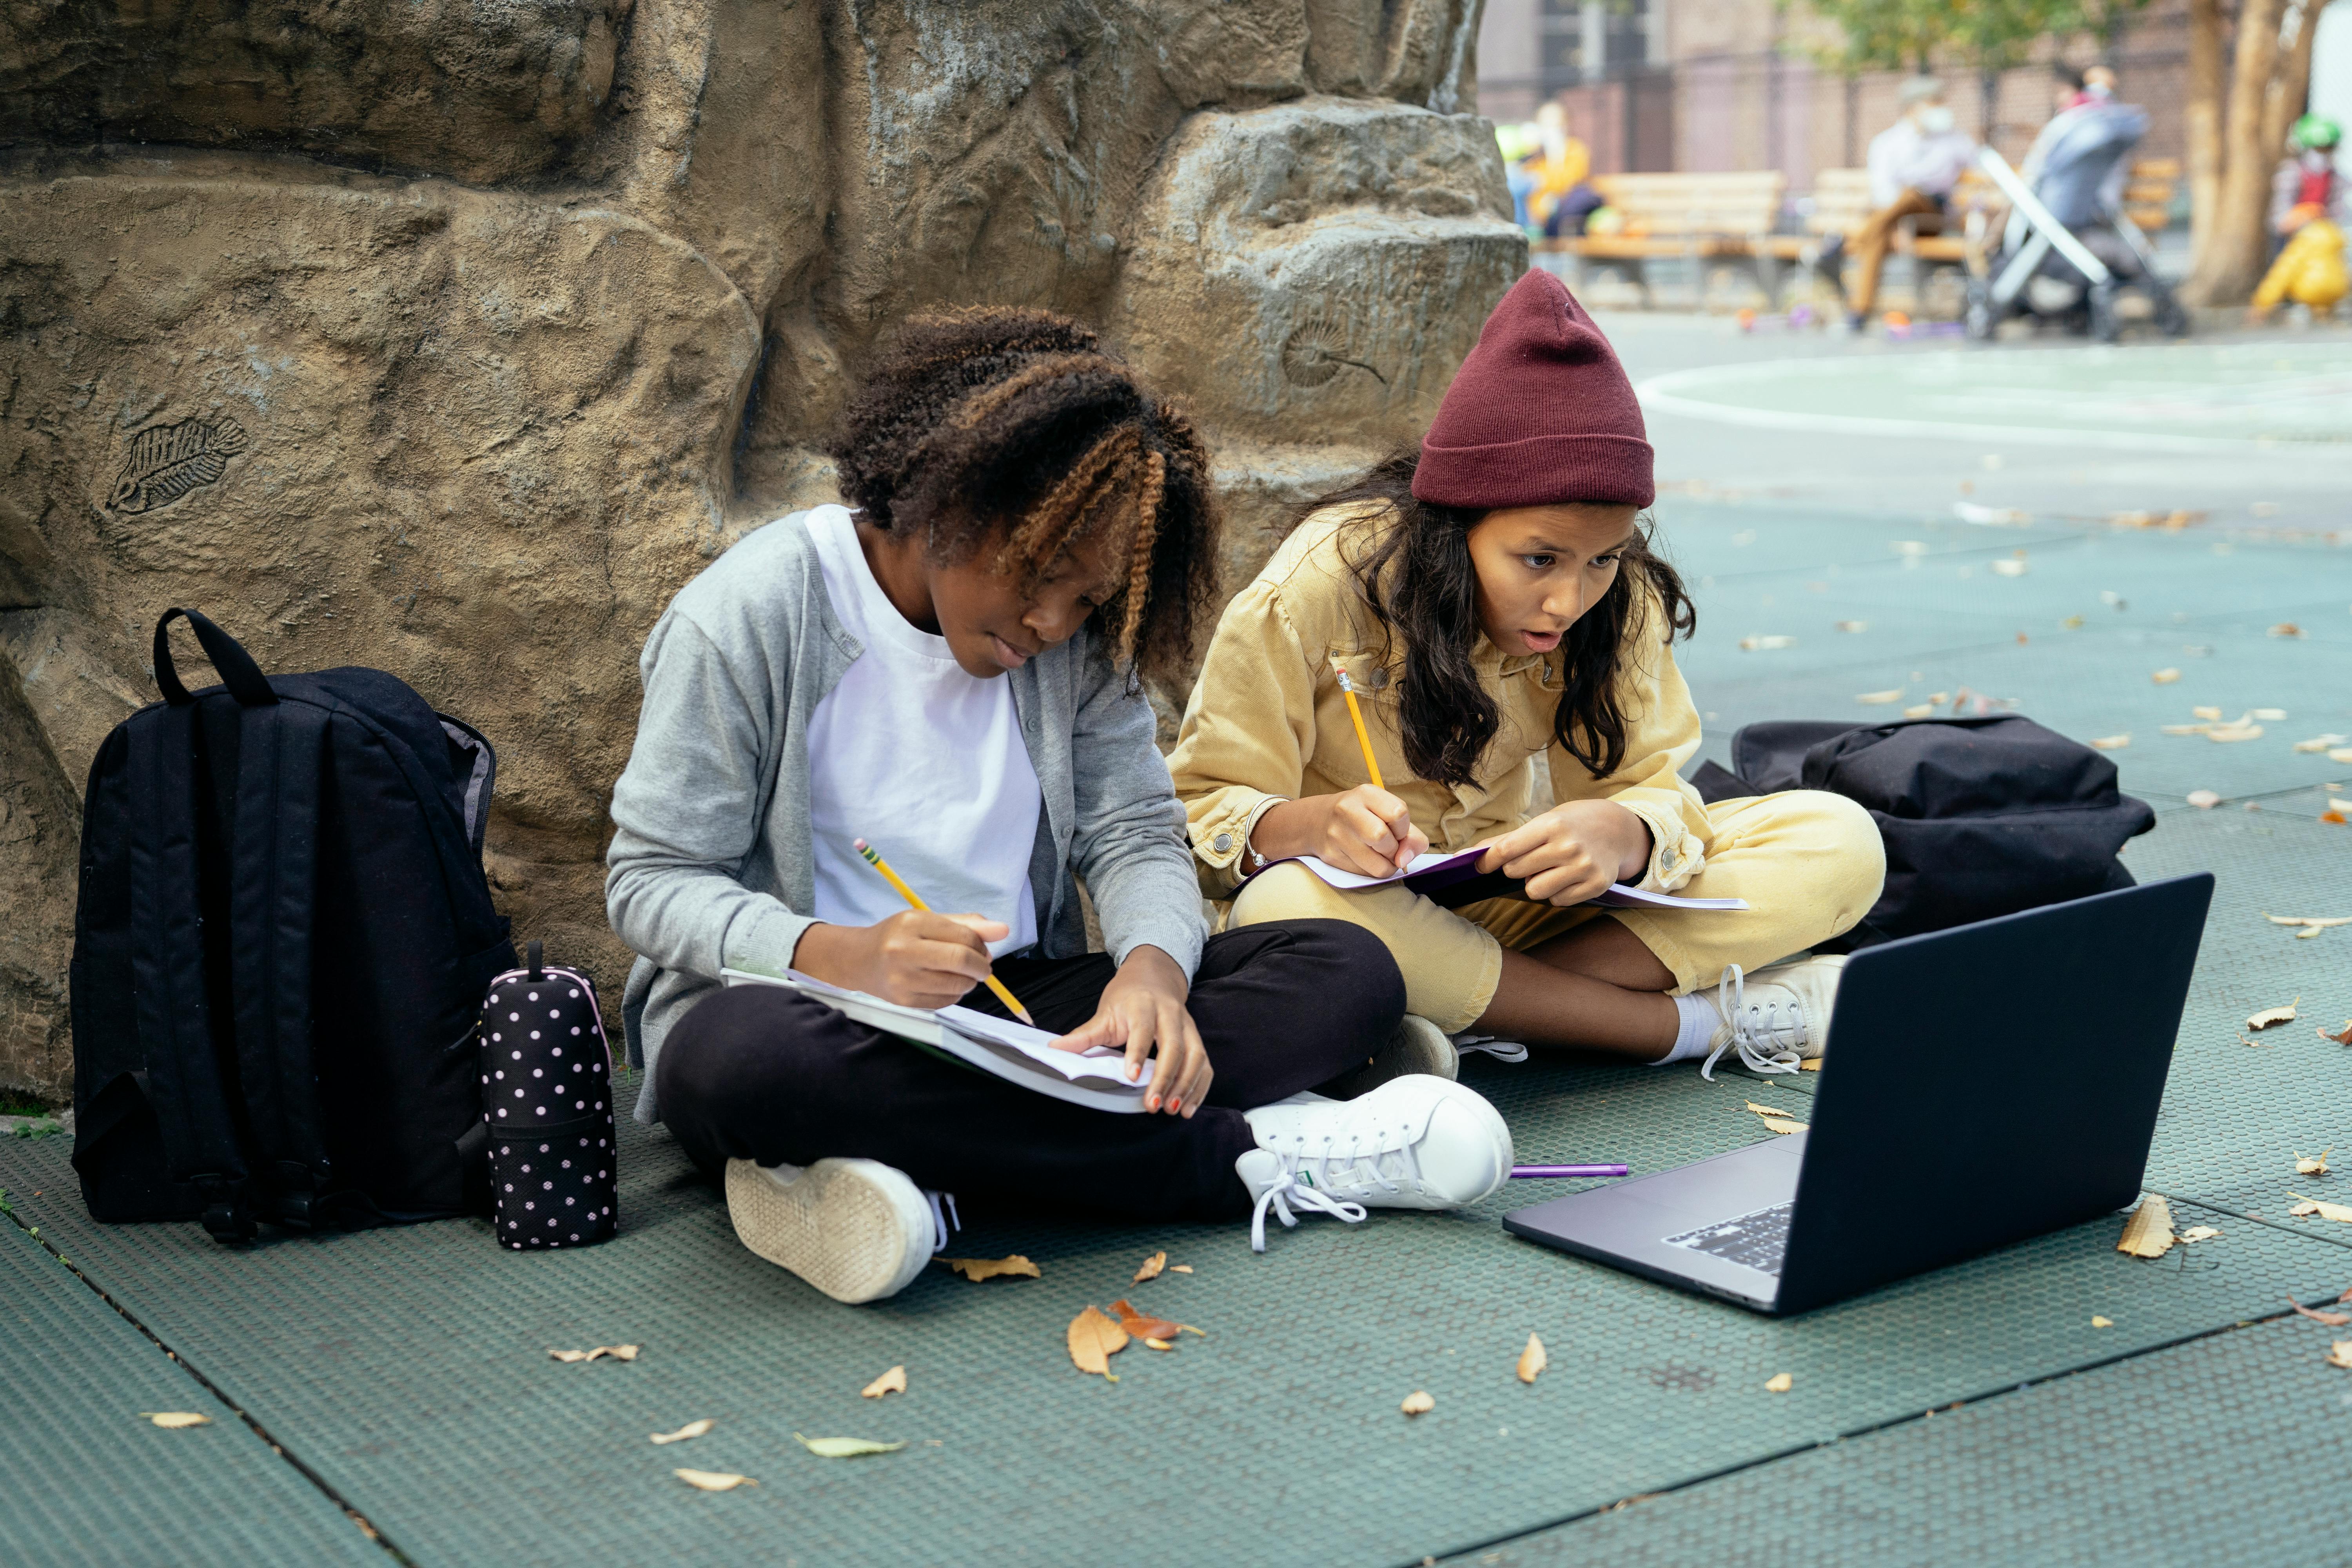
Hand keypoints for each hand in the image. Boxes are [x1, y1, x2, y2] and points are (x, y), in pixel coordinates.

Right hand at [791, 912, 1006, 1008]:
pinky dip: (955, 994)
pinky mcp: (904, 1001)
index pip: (963, 936)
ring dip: (970, 981)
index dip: (982, 945)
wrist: (859, 961)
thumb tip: (1004, 930)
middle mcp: (904, 951)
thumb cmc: (899, 936)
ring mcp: (903, 979)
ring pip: (958, 985)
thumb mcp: (928, 921)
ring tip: (962, 974)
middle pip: (961, 960)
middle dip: (982, 966)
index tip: (983, 948)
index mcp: (912, 923)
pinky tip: (945, 984)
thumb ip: (966, 924)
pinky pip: (947, 1001)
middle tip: (982, 966)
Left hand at [1047, 945, 1209, 1116]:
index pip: (1142, 1030)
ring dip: (1186, 1086)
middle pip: (1175, 1046)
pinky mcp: (1197, 1039)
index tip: (1131, 1076)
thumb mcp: (1105, 1012)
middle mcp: (1171, 1014)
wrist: (1155, 975)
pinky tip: (1188, 1107)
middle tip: (1153, 1105)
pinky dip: (1199, 1087)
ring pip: (1196, 1056)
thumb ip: (1084, 1034)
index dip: (1137, 1052)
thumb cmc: (1127, 996)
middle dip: (1165, 1078)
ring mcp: (1189, 1027)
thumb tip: (1056, 1048)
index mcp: (1144, 1005)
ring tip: (1173, 1110)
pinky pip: (1205, 1064)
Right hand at [1252, 787, 1428, 877]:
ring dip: (1386, 866)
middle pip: (1382, 838)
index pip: (1398, 813)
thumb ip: (1410, 834)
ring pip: (1376, 865)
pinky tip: (1365, 860)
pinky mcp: (1331, 855)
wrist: (1316, 821)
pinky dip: (1371, 871)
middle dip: (1394, 850)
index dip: (1404, 829)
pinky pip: (1364, 874)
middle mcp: (1347, 810)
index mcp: (1367, 793)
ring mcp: (1336, 834)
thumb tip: (1407, 859)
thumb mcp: (1386, 813)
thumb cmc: (1362, 817)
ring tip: (1379, 856)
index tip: (1397, 832)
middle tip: (1389, 848)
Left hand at [1475, 800, 1652, 906]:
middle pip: (1516, 872)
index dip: (1489, 860)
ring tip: (1550, 870)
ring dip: (1536, 883)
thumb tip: (1467, 855)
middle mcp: (1569, 846)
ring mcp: (1584, 867)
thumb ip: (1507, 840)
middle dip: (1517, 869)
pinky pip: (1557, 901)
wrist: (1617, 829)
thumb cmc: (1571, 824)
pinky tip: (1568, 877)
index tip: (1481, 865)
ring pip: (1535, 891)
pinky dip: (1557, 892)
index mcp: (1552, 825)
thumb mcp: (1543, 821)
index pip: (1507, 849)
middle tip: (1532, 860)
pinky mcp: (1596, 885)